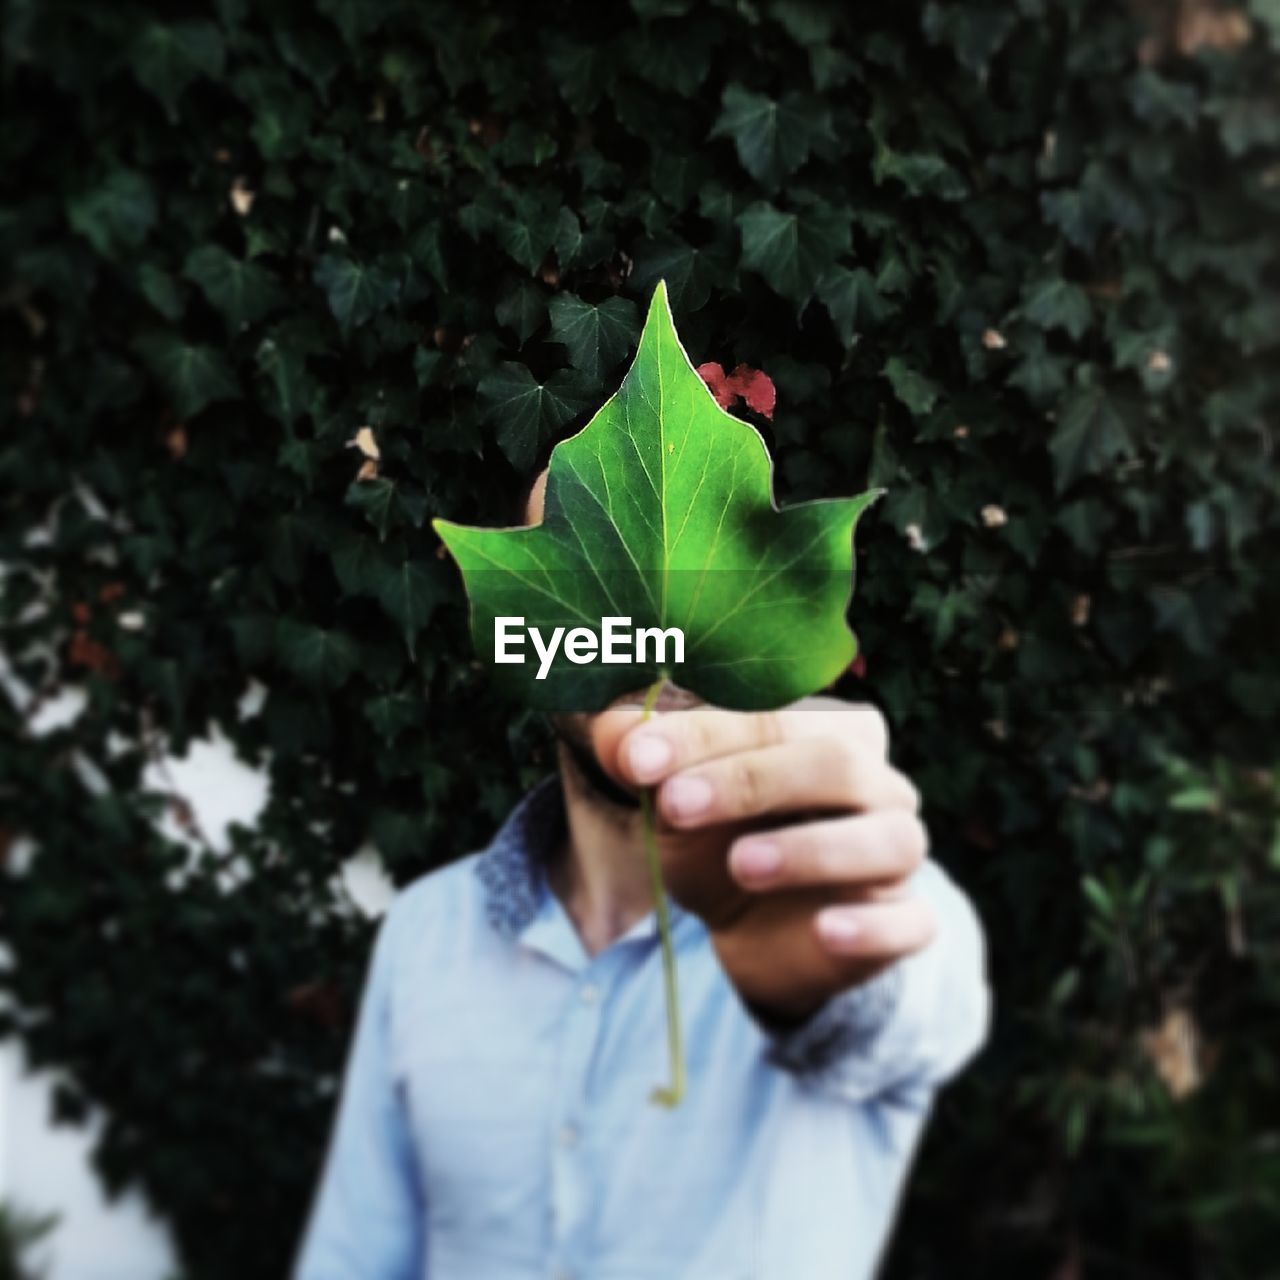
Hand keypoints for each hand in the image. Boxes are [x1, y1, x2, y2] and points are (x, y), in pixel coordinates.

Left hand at [591, 696, 935, 1022]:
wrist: (754, 931)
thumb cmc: (722, 837)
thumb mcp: (673, 798)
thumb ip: (643, 758)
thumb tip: (610, 730)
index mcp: (830, 732)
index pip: (773, 717)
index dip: (702, 734)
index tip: (635, 757)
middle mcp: (879, 784)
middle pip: (836, 763)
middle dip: (751, 780)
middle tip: (675, 804)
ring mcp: (899, 855)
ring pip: (888, 838)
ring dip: (812, 848)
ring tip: (743, 865)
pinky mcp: (905, 923)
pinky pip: (910, 922)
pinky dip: (872, 925)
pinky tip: (826, 931)